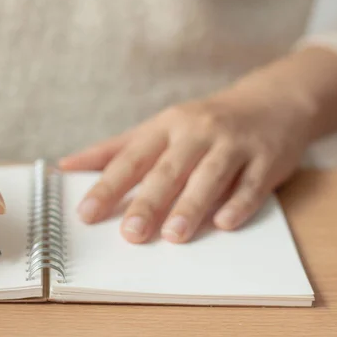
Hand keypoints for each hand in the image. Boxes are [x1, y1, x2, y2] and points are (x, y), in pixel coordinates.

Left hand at [60, 82, 313, 243]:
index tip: (87, 214)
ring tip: (173, 235)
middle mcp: (197, 133)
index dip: (108, 186)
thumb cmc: (201, 123)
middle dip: (148, 202)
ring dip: (191, 205)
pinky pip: (251, 184)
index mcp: (165, 126)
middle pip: (168, 170)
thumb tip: (66, 165)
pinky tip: (223, 223)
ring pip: (209, 176)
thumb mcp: (157, 127)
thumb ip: (114, 149)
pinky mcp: (266, 160)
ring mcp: (233, 145)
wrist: (270, 102)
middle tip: (131, 234)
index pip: (131, 159)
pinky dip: (238, 203)